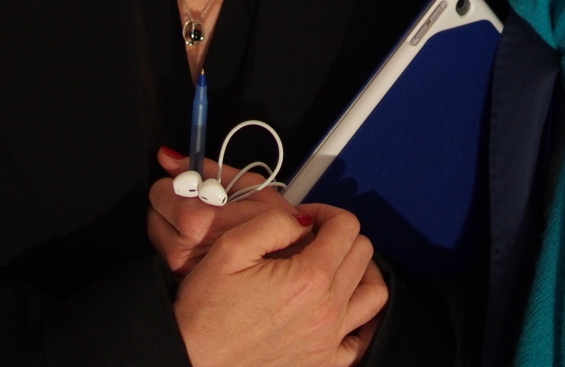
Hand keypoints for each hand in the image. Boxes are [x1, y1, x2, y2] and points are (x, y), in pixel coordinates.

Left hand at [149, 146, 284, 277]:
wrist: (288, 271)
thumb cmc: (276, 229)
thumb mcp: (252, 187)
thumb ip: (209, 169)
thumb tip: (169, 157)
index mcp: (199, 221)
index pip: (162, 192)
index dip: (177, 183)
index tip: (193, 185)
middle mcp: (182, 248)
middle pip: (154, 212)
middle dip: (172, 201)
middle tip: (197, 202)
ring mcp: (180, 268)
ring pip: (157, 232)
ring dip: (172, 221)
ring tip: (204, 222)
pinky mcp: (181, 281)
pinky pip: (166, 251)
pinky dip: (178, 240)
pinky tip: (203, 240)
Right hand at [173, 202, 389, 366]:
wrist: (190, 359)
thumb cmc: (204, 312)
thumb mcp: (230, 248)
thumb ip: (273, 222)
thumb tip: (302, 220)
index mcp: (309, 278)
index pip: (346, 226)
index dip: (325, 212)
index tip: (306, 219)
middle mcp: (326, 310)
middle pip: (363, 253)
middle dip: (340, 235)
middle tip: (312, 237)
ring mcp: (328, 340)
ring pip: (374, 292)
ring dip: (360, 271)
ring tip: (334, 265)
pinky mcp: (322, 363)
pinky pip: (361, 340)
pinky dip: (360, 319)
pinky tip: (342, 308)